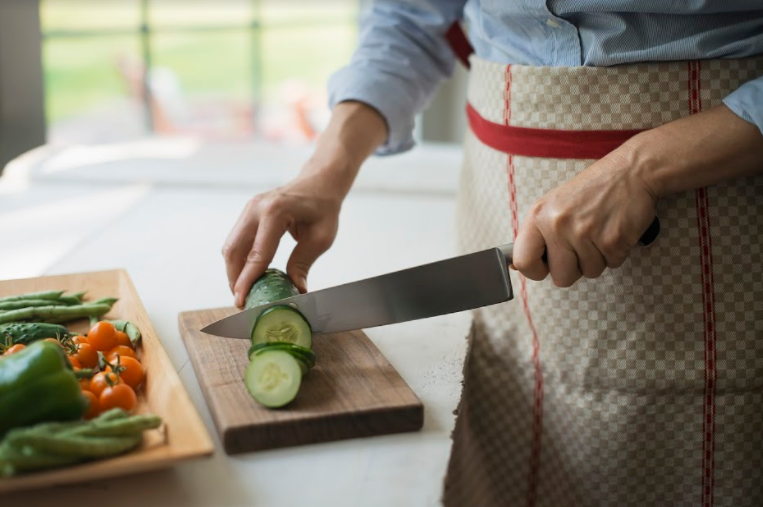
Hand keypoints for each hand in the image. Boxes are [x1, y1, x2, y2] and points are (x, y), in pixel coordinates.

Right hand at [222, 101, 387, 307]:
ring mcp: (249, 209)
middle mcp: (256, 208)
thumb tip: (295, 290)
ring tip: (243, 291)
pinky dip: (239, 259)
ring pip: (231, 246)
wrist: (320, 182)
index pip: (257, 254)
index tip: (241, 300)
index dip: (248, 280)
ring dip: (234, 270)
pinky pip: (237, 240)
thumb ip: (304, 263)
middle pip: (234, 250)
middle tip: (241, 300)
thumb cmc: (324, 208)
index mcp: (275, 212)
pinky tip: (248, 274)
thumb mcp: (321, 238)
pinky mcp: (248, 213)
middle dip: (235, 278)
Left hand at [512, 142, 656, 286]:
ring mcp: (584, 233)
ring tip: (599, 232)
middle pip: (560, 277)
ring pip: (589, 272)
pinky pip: (611, 265)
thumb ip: (538, 234)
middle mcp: (558, 224)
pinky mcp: (611, 240)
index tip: (546, 266)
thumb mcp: (554, 205)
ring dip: (598, 258)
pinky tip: (613, 231)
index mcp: (538, 216)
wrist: (630, 172)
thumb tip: (517, 265)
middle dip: (574, 268)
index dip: (535, 271)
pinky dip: (615, 253)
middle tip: (582, 245)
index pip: (523, 261)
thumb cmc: (591, 190)